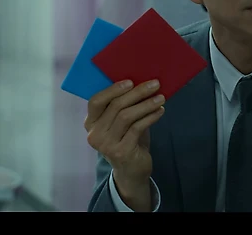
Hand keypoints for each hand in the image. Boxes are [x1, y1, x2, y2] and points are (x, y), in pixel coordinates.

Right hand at [84, 79, 164, 195]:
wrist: (131, 170)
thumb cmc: (128, 139)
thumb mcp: (122, 123)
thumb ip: (124, 106)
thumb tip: (143, 83)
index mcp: (91, 122)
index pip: (96, 101)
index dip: (113, 89)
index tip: (131, 81)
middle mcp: (94, 133)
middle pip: (115, 106)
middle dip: (137, 92)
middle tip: (155, 84)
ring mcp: (106, 144)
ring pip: (126, 116)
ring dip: (146, 104)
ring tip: (161, 98)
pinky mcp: (120, 151)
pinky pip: (137, 128)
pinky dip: (150, 117)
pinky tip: (160, 111)